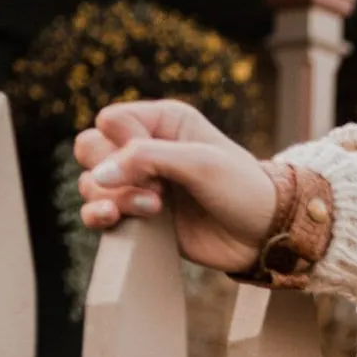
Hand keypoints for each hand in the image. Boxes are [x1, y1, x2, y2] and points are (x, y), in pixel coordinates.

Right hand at [73, 101, 279, 274]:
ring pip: (92, 182)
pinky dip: (97, 215)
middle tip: (156, 191)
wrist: (265, 236)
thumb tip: (98, 175)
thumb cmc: (243, 190)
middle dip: (112, 171)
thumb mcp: (201, 163)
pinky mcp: (140, 216)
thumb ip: (146, 158)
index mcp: (165, 122)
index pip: (111, 120)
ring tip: (154, 210)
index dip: (124, 143)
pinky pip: (97, 211)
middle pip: (91, 148)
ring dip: (113, 197)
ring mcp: (141, 184)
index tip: (160, 164)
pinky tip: (112, 219)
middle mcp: (148, 149)